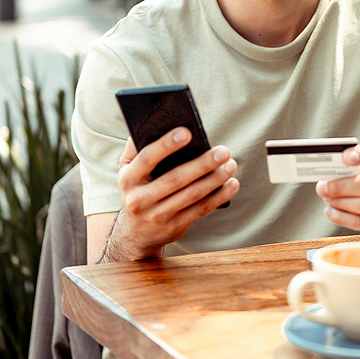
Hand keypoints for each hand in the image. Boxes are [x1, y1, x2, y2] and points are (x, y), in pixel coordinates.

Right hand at [104, 127, 239, 260]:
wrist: (136, 234)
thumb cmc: (137, 191)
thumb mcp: (128, 171)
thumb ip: (136, 148)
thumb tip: (152, 123)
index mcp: (128, 179)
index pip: (147, 158)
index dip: (167, 145)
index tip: (187, 132)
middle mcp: (140, 199)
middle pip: (176, 179)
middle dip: (202, 164)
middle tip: (223, 151)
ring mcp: (157, 216)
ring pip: (191, 195)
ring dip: (215, 179)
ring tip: (231, 165)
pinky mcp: (174, 227)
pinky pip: (200, 210)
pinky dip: (218, 197)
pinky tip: (231, 184)